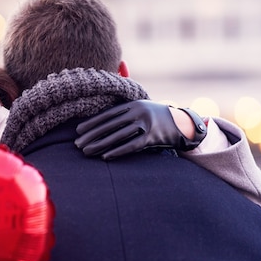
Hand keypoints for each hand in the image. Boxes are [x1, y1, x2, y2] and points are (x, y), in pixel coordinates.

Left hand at [75, 100, 206, 159]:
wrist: (182, 122)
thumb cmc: (155, 116)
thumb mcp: (140, 107)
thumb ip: (123, 111)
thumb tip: (100, 120)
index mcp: (132, 104)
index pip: (107, 114)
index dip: (92, 122)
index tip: (78, 130)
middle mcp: (137, 112)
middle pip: (109, 125)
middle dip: (91, 135)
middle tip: (78, 144)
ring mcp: (145, 124)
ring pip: (118, 136)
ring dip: (100, 144)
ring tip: (86, 151)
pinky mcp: (152, 137)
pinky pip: (131, 146)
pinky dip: (118, 151)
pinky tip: (105, 156)